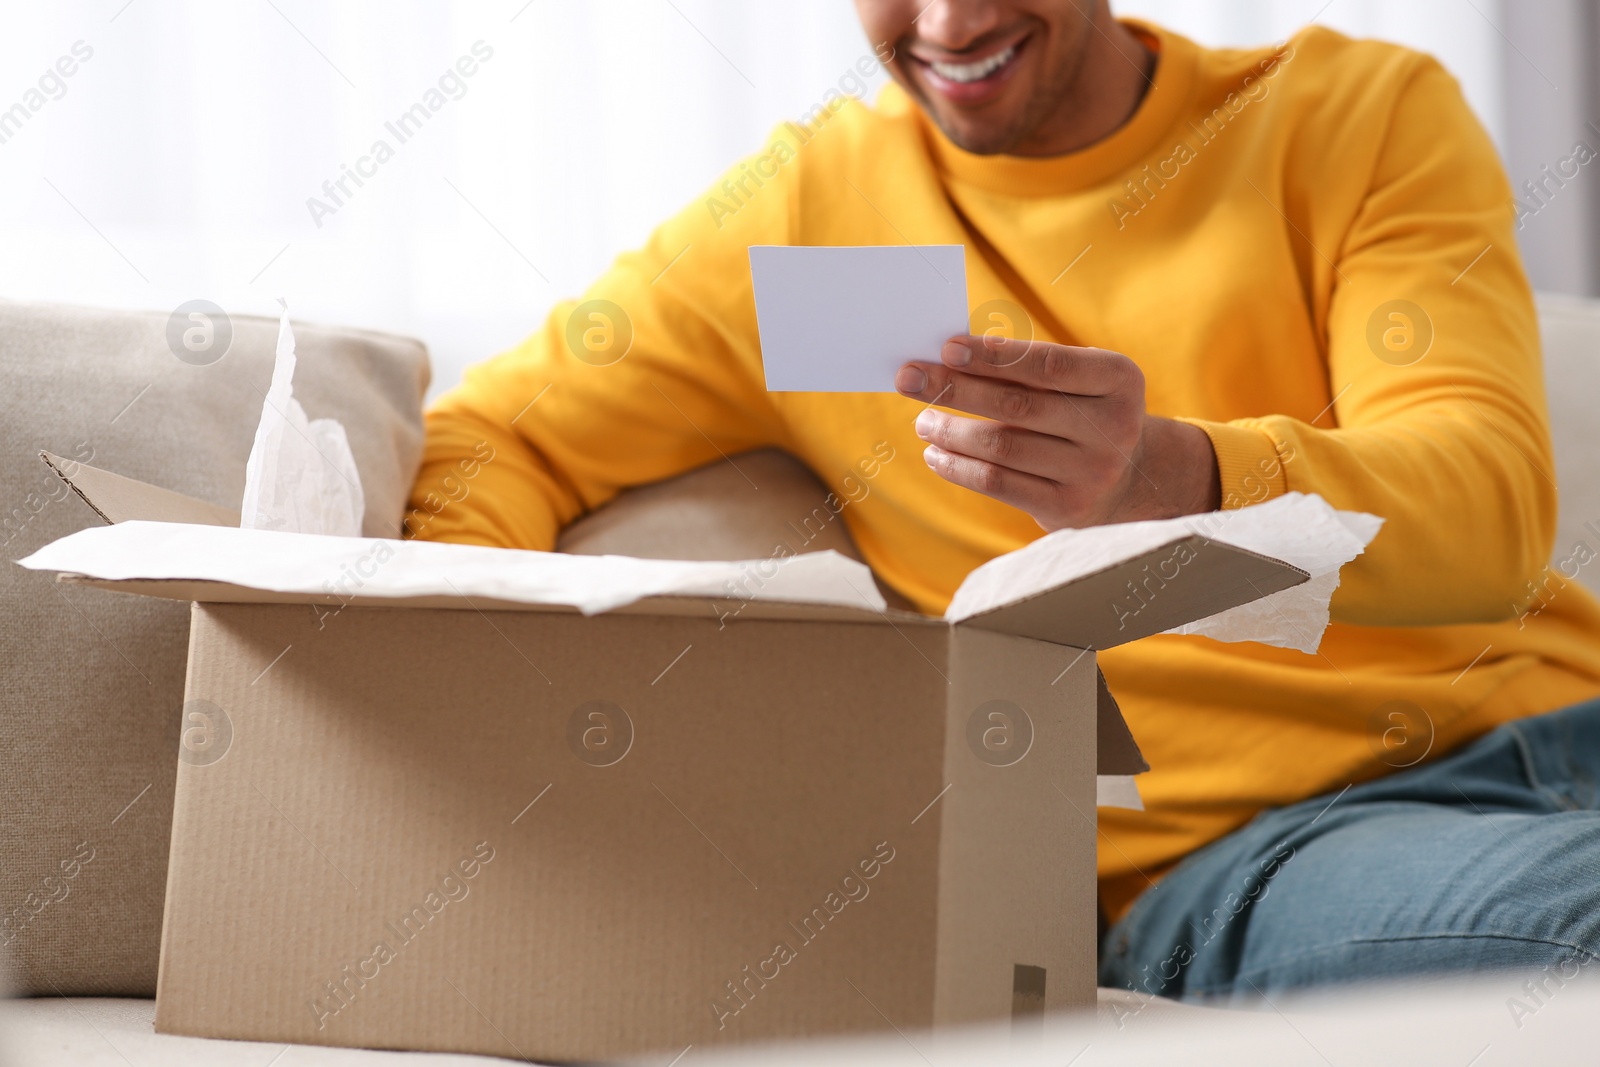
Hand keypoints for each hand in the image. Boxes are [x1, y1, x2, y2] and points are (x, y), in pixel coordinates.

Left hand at [895, 334, 1220, 530]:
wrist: (1131, 477)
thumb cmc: (1083, 411)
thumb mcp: (1078, 380)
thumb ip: (1028, 366)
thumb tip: (948, 358)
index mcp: (1119, 380)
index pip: (1047, 364)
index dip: (994, 355)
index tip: (947, 347)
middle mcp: (1114, 426)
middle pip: (1018, 405)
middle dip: (956, 388)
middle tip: (910, 378)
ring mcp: (1092, 472)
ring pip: (1002, 446)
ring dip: (951, 431)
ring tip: (923, 420)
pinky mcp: (1067, 508)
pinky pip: (998, 483)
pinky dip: (958, 467)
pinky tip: (936, 454)